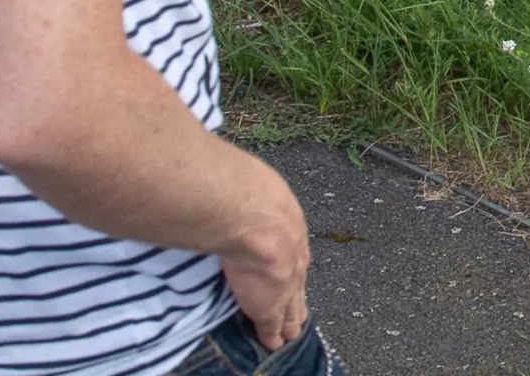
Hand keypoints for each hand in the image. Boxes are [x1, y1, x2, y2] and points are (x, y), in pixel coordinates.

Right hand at [222, 164, 310, 349]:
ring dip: (289, 322)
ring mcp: (285, 286)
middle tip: (300, 316)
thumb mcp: (260, 197)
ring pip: (290, 309)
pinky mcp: (269, 307)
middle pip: (299, 288)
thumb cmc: (255, 199)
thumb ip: (249, 200)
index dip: (293, 272)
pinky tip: (272, 345)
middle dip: (298, 302)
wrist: (257, 221)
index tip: (294, 280)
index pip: (294, 259)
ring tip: (290, 333)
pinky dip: (272, 337)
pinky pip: (272, 327)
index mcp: (292, 235)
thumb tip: (230, 184)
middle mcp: (296, 261)